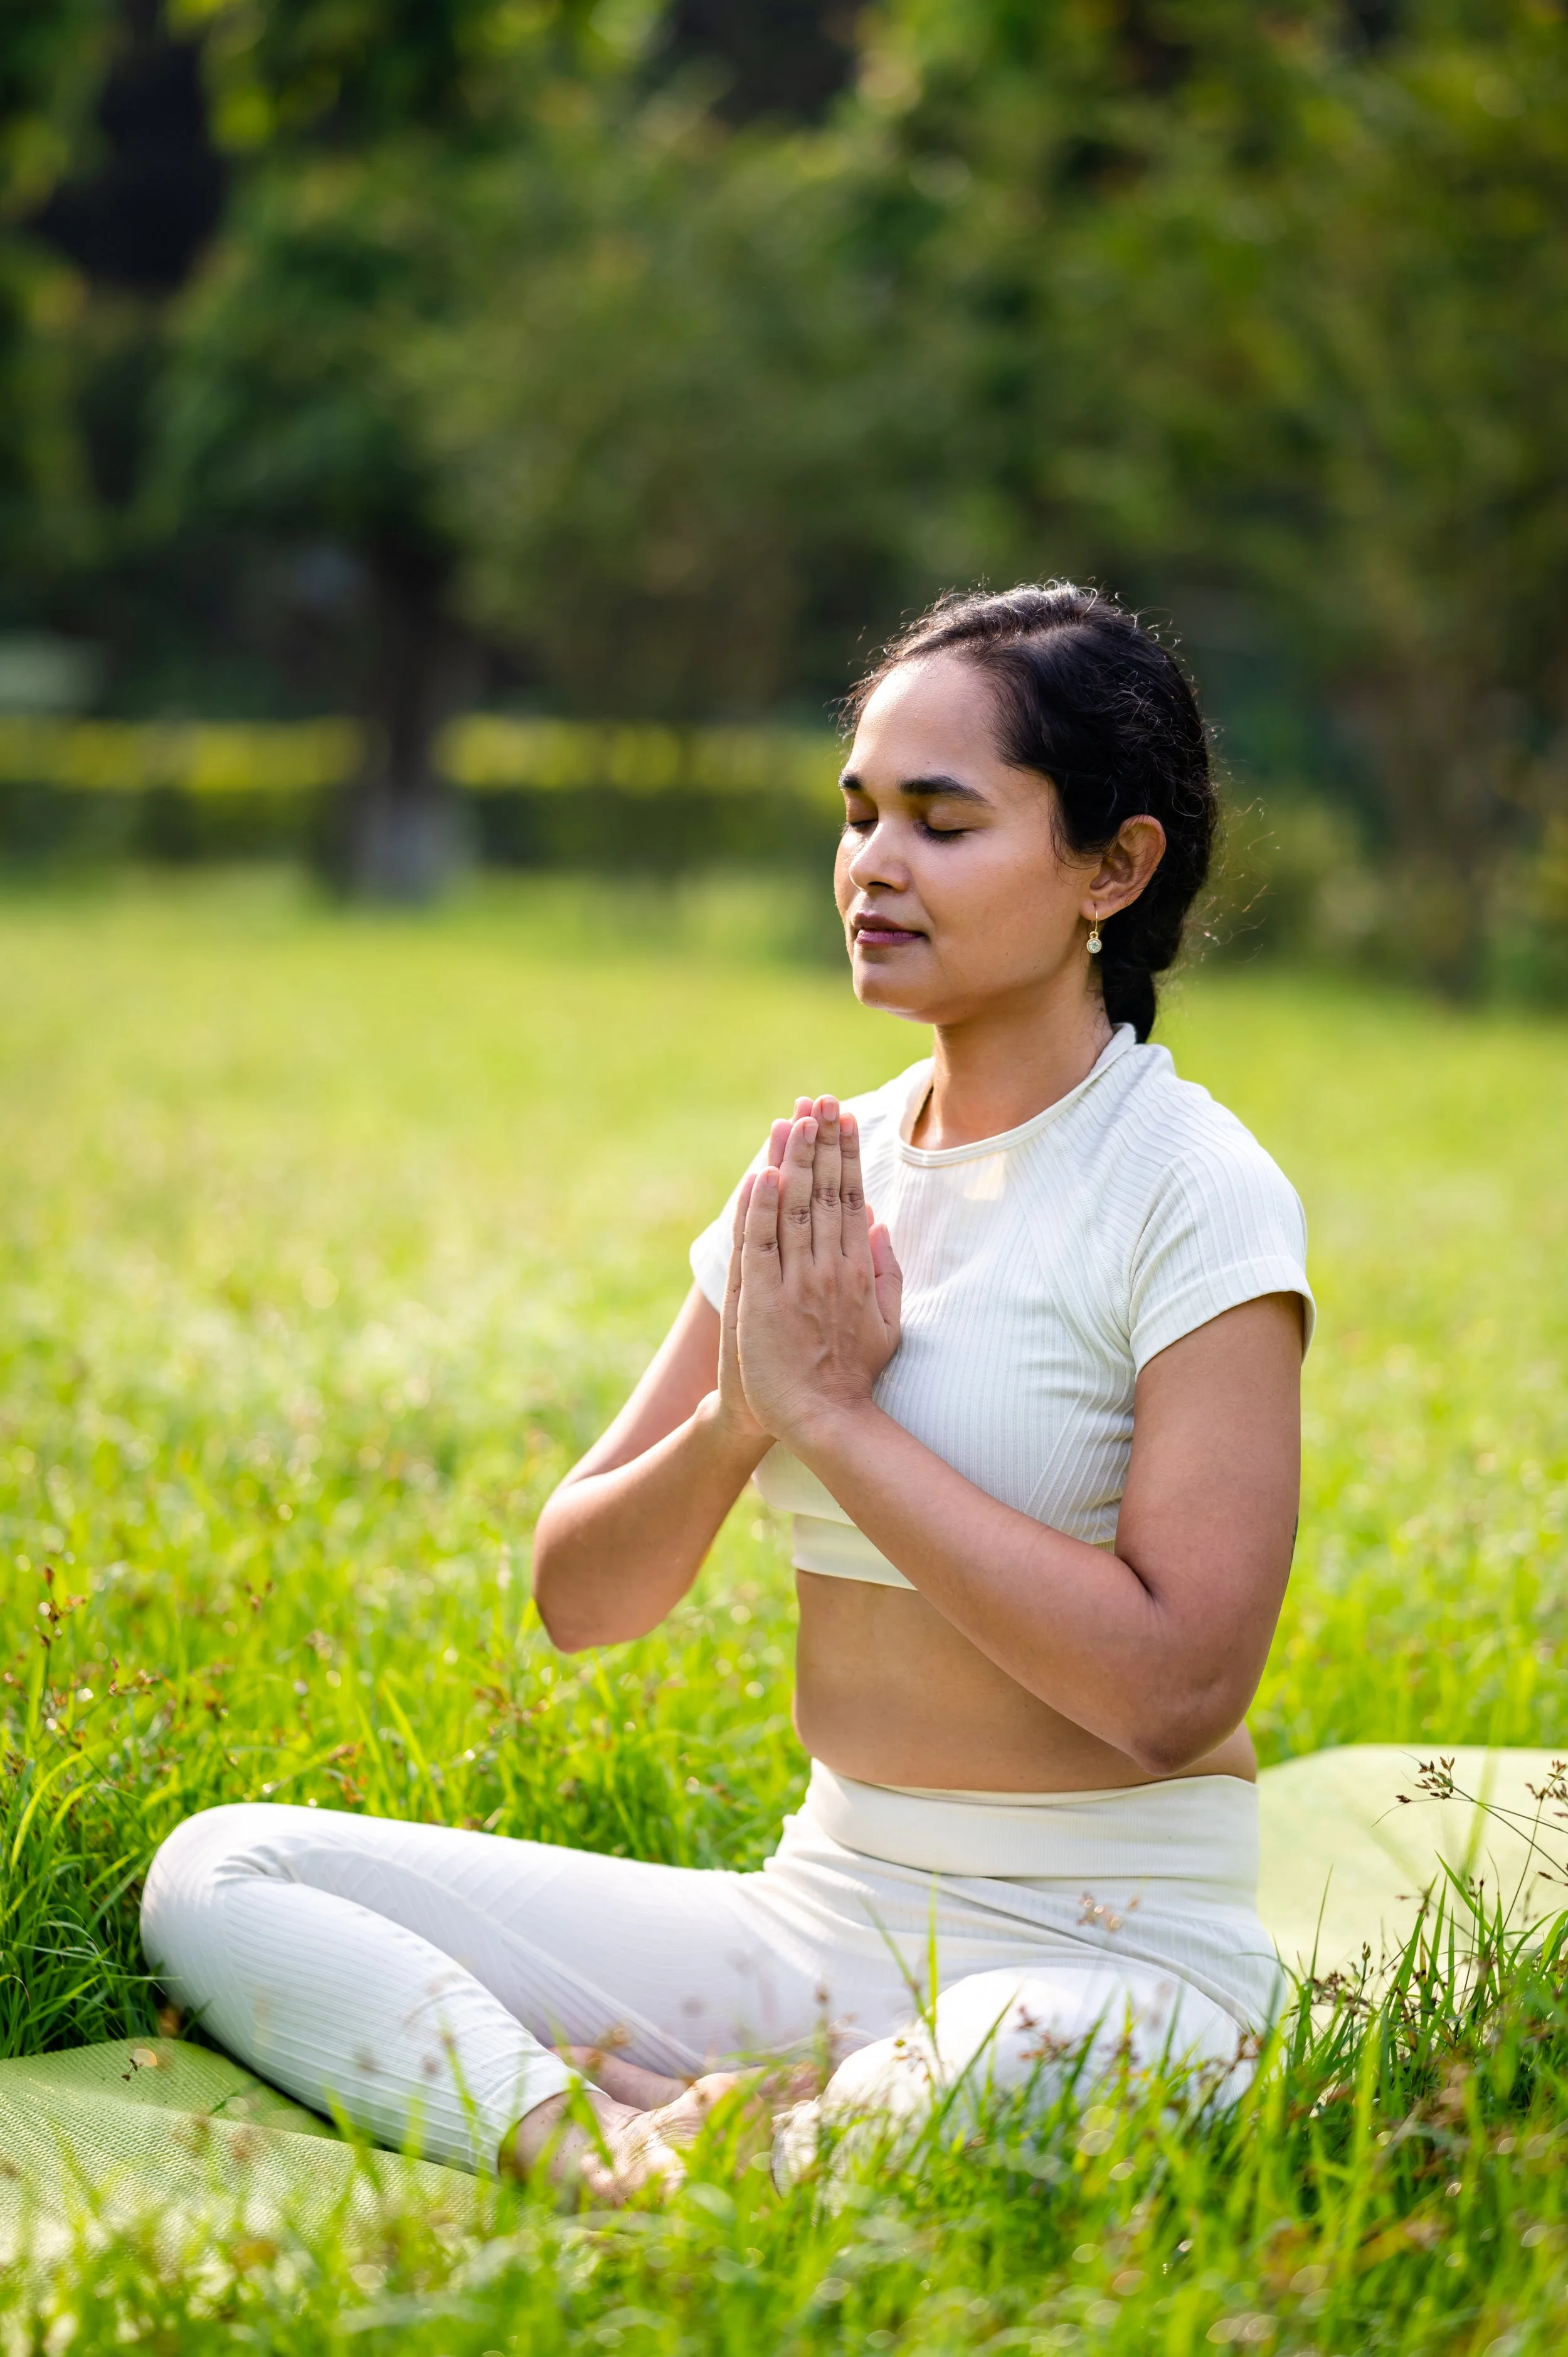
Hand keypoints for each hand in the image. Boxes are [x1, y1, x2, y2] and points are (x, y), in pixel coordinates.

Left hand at [733, 1096, 902, 1445]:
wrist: (823, 1418)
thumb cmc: (855, 1375)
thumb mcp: (888, 1322)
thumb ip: (886, 1271)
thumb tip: (878, 1222)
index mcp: (858, 1270)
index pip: (852, 1198)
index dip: (848, 1155)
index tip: (845, 1119)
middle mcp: (830, 1268)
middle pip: (826, 1192)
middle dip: (823, 1142)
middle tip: (821, 1100)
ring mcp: (796, 1282)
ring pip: (795, 1208)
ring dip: (795, 1161)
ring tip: (795, 1119)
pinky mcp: (764, 1300)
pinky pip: (762, 1244)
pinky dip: (762, 1208)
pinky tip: (765, 1174)